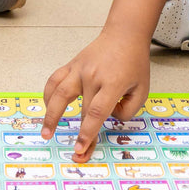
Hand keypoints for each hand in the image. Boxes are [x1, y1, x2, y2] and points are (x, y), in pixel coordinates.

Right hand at [40, 29, 150, 162]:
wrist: (124, 35)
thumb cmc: (134, 63)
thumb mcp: (142, 90)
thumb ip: (128, 110)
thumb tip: (107, 118)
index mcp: (113, 83)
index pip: (96, 112)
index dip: (88, 133)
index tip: (81, 149)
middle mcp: (93, 76)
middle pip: (82, 110)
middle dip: (78, 135)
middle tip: (76, 154)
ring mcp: (79, 69)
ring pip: (59, 94)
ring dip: (50, 115)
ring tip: (46, 133)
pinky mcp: (71, 65)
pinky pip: (54, 80)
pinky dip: (47, 94)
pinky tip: (46, 107)